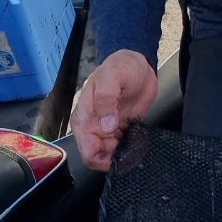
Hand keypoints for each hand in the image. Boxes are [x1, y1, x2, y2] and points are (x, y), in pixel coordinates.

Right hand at [72, 49, 157, 171]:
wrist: (138, 64)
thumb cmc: (121, 66)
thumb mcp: (112, 77)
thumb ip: (106, 101)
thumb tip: (105, 126)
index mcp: (84, 117)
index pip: (87, 150)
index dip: (102, 157)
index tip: (119, 151)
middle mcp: (92, 126)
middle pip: (98, 157)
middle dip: (114, 157)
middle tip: (131, 147)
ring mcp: (105, 129)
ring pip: (110, 155)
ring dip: (123, 154)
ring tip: (136, 142)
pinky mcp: (119, 130)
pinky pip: (121, 148)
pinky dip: (129, 148)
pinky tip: (138, 141)